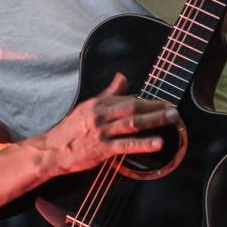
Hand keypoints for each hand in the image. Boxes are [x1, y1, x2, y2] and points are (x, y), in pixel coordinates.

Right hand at [42, 73, 180, 174]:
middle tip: (173, 107)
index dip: (146, 100)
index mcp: (98, 104)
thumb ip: (108, 93)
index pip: (126, 98)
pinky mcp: (103, 149)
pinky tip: (158, 143)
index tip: (162, 101)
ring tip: (172, 118)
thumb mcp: (88, 106)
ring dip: (154, 120)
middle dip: (155, 106)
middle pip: (133, 107)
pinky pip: (127, 145)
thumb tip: (122, 77)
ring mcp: (103, 132)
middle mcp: (101, 116)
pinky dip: (143, 144)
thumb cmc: (71, 129)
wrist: (53, 150)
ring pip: (133, 124)